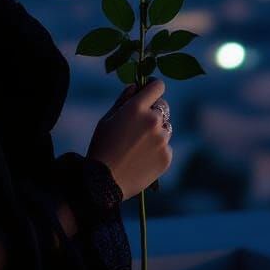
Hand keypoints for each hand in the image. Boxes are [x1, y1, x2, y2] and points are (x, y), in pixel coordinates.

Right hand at [86, 77, 173, 199]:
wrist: (105, 182)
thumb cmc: (102, 146)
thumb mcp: (107, 118)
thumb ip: (124, 99)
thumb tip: (136, 87)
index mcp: (136, 108)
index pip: (157, 87)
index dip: (153, 87)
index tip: (149, 91)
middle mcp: (153, 121)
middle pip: (163, 107)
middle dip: (154, 111)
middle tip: (139, 124)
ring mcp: (162, 140)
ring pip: (165, 128)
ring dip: (156, 131)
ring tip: (138, 145)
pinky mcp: (167, 156)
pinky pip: (166, 146)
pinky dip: (157, 149)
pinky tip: (142, 158)